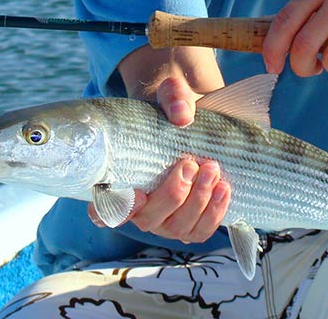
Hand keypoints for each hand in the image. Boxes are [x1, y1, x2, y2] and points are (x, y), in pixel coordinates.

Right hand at [88, 73, 230, 242]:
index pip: (105, 208)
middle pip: (149, 219)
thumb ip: (172, 98)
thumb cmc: (173, 112)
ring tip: (212, 170)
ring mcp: (166, 221)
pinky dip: (214, 212)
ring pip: (178, 227)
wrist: (199, 123)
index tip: (137, 194)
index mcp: (121, 180)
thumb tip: (181, 114)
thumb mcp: (171, 95)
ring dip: (198, 200)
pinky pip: (201, 231)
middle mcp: (140, 209)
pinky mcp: (191, 225)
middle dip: (174, 193)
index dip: (117, 209)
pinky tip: (223, 187)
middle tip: (192, 164)